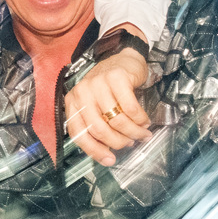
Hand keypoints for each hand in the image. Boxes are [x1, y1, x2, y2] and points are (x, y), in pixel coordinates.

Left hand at [64, 47, 150, 165]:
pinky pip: (131, 108)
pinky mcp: (116, 78)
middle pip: (99, 129)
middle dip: (118, 142)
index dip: (94, 150)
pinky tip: (144, 120)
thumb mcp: (96, 105)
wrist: (123, 58)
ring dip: (133, 132)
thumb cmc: (109, 88)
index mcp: (73, 102)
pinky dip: (140, 119)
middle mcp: (82, 92)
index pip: (78, 132)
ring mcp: (98, 83)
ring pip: (116, 120)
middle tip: (130, 144)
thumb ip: (97, 125)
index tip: (109, 160)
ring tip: (142, 134)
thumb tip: (108, 155)